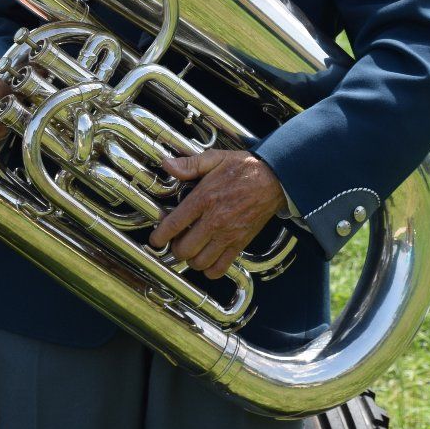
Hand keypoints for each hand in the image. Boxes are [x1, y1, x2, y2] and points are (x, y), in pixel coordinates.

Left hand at [149, 149, 285, 280]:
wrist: (274, 180)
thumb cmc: (244, 168)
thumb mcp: (215, 158)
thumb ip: (190, 164)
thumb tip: (167, 165)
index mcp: (204, 199)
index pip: (175, 224)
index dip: (160, 237)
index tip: (155, 241)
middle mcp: (214, 221)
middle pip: (184, 249)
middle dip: (174, 249)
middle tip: (175, 241)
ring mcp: (228, 235)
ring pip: (200, 262)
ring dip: (190, 259)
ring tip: (190, 249)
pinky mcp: (240, 244)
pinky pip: (220, 268)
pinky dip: (210, 270)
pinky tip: (207, 259)